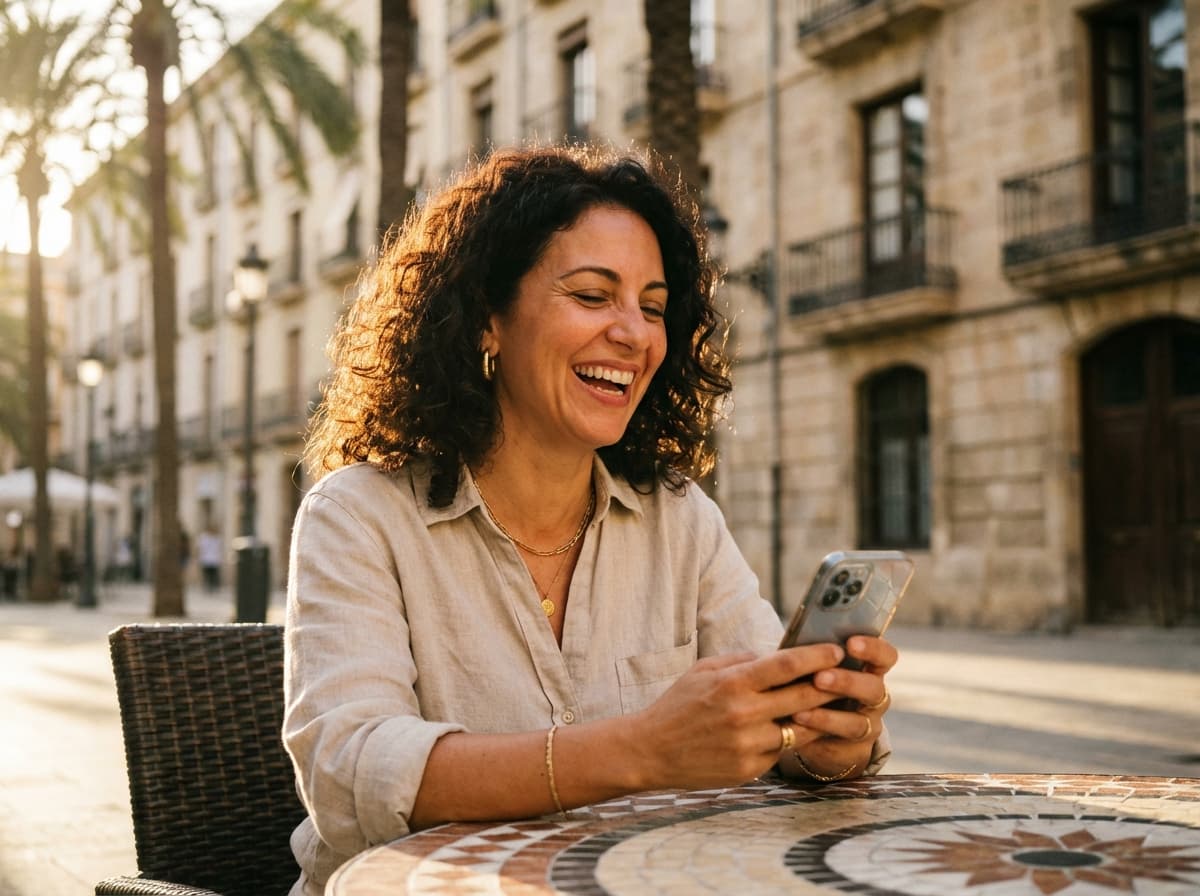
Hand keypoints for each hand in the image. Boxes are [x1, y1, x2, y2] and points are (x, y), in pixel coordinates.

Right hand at [629, 643, 848, 790]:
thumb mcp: (704, 670)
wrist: (650, 750)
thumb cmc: (678, 705)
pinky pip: (780, 751)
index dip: (816, 656)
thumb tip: (776, 656)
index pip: (786, 665)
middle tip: (848, 677)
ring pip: (800, 729)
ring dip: (815, 717)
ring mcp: (748, 744)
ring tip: (829, 706)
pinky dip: (786, 740)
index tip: (836, 651)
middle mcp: (744, 714)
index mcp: (733, 683)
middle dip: (830, 686)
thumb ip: (741, 660)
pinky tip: (787, 731)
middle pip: (804, 697)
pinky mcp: (749, 769)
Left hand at [787, 635, 897, 778]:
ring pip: (858, 722)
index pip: (885, 656)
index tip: (851, 643)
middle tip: (820, 678)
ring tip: (800, 709)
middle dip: (847, 682)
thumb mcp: (816, 667)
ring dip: (829, 716)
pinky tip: (798, 725)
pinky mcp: (855, 749)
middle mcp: (874, 697)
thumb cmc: (814, 684)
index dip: (873, 649)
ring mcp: (868, 724)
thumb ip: (815, 657)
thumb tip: (794, 644)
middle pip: (874, 689)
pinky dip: (818, 734)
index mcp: (870, 669)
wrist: (815, 727)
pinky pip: (840, 744)